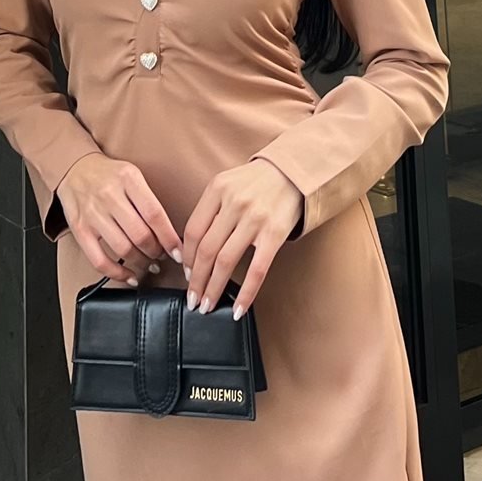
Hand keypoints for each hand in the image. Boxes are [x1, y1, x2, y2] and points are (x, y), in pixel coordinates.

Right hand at [57, 153, 183, 286]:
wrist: (75, 168)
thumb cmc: (109, 175)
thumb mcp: (133, 176)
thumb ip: (149, 200)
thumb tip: (170, 233)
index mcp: (128, 178)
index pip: (155, 214)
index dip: (169, 238)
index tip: (179, 251)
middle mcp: (109, 195)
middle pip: (140, 234)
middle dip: (157, 252)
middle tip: (164, 255)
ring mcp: (92, 213)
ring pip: (123, 249)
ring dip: (142, 262)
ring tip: (150, 264)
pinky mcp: (79, 229)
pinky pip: (99, 260)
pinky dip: (117, 273)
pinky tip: (129, 275)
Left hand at [180, 156, 303, 319]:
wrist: (295, 172)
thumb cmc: (257, 181)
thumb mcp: (228, 183)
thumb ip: (211, 209)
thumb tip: (192, 250)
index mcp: (218, 189)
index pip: (193, 230)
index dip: (186, 257)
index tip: (186, 275)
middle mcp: (234, 203)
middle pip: (206, 249)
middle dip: (196, 280)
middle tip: (192, 299)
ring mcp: (255, 218)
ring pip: (226, 261)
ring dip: (213, 288)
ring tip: (207, 305)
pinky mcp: (275, 233)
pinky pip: (256, 270)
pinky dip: (246, 293)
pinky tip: (239, 309)